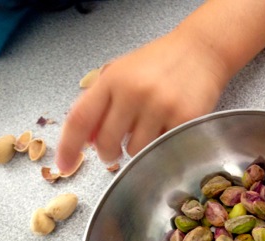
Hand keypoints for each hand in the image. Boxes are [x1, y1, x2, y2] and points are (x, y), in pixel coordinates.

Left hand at [56, 28, 226, 174]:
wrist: (202, 51)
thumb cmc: (159, 63)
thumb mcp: (123, 73)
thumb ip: (101, 103)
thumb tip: (87, 141)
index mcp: (112, 79)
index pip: (81, 119)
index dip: (68, 146)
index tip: (62, 165)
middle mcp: (134, 92)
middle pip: (107, 143)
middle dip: (108, 153)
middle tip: (115, 152)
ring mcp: (160, 106)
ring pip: (136, 151)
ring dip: (139, 150)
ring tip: (148, 133)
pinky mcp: (184, 119)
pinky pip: (163, 149)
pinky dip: (162, 146)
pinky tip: (167, 131)